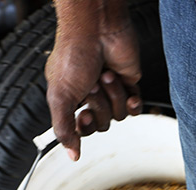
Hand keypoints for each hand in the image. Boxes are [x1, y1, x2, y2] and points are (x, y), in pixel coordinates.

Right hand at [45, 1, 142, 160]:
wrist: (98, 28)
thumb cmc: (73, 55)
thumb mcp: (60, 96)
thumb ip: (64, 128)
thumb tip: (72, 155)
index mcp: (69, 97)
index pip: (81, 128)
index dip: (85, 127)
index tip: (83, 115)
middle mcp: (89, 95)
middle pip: (102, 124)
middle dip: (100, 105)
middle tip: (93, 84)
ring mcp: (110, 89)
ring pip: (119, 115)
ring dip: (114, 96)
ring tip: (107, 74)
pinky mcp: (129, 82)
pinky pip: (134, 107)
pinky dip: (133, 103)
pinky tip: (129, 93)